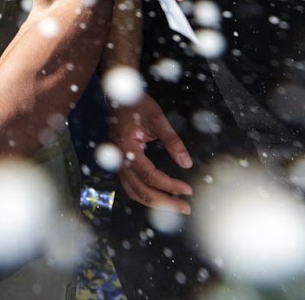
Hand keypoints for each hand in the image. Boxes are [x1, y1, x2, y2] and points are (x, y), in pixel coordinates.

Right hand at [110, 92, 192, 212]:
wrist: (117, 96)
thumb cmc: (136, 104)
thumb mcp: (157, 118)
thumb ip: (172, 140)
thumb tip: (186, 163)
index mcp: (127, 148)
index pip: (149, 175)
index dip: (169, 185)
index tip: (187, 190)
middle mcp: (119, 160)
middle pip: (140, 191)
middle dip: (164, 203)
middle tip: (185, 208)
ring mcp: (118, 163)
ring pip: (134, 192)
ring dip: (154, 203)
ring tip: (175, 206)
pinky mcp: (121, 163)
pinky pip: (131, 186)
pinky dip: (145, 195)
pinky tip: (160, 195)